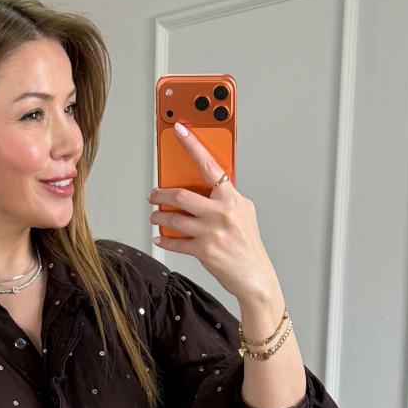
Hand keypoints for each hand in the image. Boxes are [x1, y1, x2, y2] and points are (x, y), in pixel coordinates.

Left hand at [148, 121, 280, 303]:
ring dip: (159, 216)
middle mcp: (222, 212)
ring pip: (175, 219)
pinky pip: (176, 243)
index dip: (192, 145)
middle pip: (182, 195)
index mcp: (232, 198)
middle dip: (161, 194)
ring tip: (154, 215)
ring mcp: (212, 232)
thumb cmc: (247, 244)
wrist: (255, 276)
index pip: (209, 164)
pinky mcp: (204, 251)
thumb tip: (202, 187)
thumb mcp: (243, 213)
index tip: (179, 130)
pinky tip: (160, 237)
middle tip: (153, 194)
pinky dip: (165, 240)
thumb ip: (225, 197)